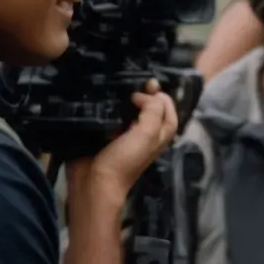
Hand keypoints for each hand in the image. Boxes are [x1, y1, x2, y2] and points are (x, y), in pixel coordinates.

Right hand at [72, 83, 177, 198]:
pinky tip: (103, 96)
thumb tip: (146, 95)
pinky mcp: (107, 135)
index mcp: (160, 134)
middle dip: (146, 94)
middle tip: (134, 81)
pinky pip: (112, 116)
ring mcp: (125, 134)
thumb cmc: (125, 159)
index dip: (161, 97)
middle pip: (151, 108)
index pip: (168, 110)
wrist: (95, 182)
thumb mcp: (147, 134)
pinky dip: (110, 106)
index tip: (147, 88)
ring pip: (131, 111)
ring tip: (118, 83)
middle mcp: (146, 133)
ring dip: (126, 98)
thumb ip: (153, 112)